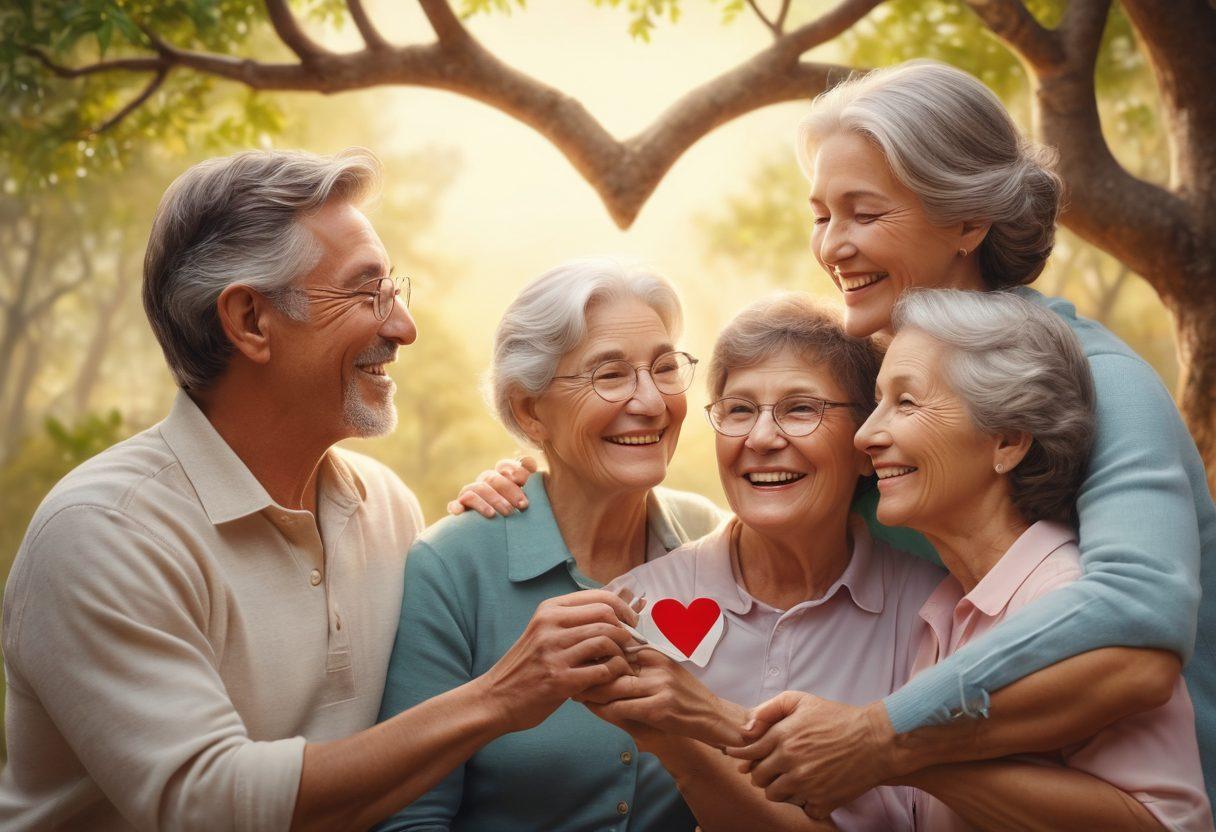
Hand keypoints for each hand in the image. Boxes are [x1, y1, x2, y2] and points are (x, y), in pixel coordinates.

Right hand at [447, 457, 537, 517]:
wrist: (496, 539)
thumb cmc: (518, 514)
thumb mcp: (526, 498)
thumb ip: (531, 481)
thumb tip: (530, 464)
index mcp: (501, 477)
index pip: (504, 466)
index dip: (515, 470)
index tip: (526, 481)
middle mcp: (485, 483)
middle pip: (493, 478)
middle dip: (509, 490)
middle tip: (523, 505)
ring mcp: (470, 495)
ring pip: (476, 489)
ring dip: (489, 500)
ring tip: (500, 514)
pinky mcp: (459, 509)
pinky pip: (455, 504)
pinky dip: (456, 506)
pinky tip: (460, 512)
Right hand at [476, 589, 639, 732]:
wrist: (495, 698)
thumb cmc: (526, 666)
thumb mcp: (544, 632)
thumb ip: (573, 620)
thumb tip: (618, 605)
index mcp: (549, 610)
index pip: (600, 597)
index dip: (624, 609)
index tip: (632, 623)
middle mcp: (550, 626)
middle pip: (607, 616)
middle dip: (627, 631)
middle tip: (633, 645)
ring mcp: (554, 653)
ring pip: (606, 640)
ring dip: (622, 653)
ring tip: (622, 663)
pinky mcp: (559, 680)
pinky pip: (602, 670)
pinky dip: (614, 674)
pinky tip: (611, 679)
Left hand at [577, 648, 747, 747]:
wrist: (712, 717)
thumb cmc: (683, 695)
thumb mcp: (662, 671)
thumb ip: (637, 664)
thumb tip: (603, 660)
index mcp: (655, 653)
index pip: (617, 646)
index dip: (595, 653)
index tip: (576, 656)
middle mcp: (656, 665)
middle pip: (612, 664)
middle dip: (588, 671)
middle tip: (568, 676)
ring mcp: (659, 686)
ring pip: (613, 687)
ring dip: (591, 692)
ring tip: (575, 693)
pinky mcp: (659, 708)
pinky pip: (622, 708)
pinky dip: (604, 710)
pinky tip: (593, 710)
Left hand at [723, 692, 895, 818]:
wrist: (875, 740)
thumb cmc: (838, 718)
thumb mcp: (802, 700)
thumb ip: (769, 709)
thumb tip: (746, 729)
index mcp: (782, 737)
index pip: (748, 753)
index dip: (742, 757)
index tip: (740, 760)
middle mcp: (790, 761)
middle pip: (758, 778)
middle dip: (760, 773)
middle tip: (771, 769)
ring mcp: (805, 784)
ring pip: (774, 795)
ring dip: (778, 789)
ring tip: (790, 779)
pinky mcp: (822, 801)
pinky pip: (801, 809)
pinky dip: (805, 803)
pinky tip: (812, 790)